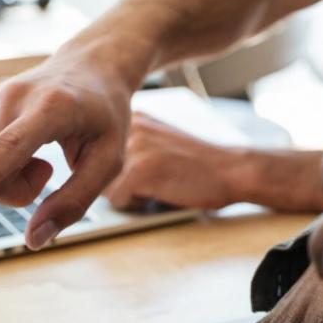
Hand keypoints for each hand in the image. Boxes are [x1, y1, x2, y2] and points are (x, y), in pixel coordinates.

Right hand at [0, 44, 134, 248]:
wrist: (87, 69)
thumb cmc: (103, 117)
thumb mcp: (109, 160)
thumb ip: (74, 201)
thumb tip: (33, 240)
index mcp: (51, 107)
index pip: (9, 147)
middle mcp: (9, 97)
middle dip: (14, 193)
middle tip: (46, 169)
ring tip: (31, 156)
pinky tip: (10, 154)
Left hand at [104, 112, 246, 210]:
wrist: (232, 170)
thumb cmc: (198, 163)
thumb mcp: (159, 140)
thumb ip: (129, 146)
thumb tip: (89, 168)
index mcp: (134, 116)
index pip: (97, 150)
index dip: (112, 169)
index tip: (137, 172)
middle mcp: (130, 125)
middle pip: (95, 169)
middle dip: (117, 182)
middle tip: (151, 181)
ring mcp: (134, 146)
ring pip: (103, 187)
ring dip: (126, 194)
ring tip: (157, 186)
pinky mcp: (138, 170)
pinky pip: (117, 201)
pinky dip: (137, 205)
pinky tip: (161, 193)